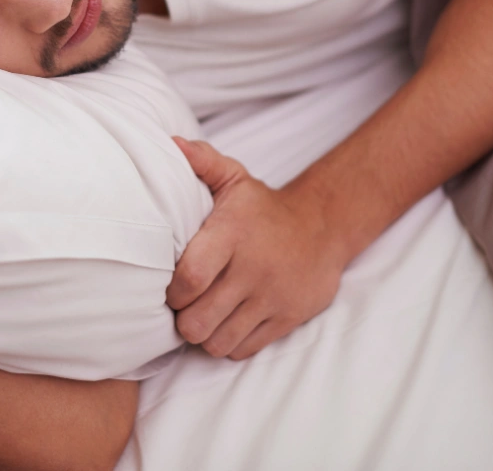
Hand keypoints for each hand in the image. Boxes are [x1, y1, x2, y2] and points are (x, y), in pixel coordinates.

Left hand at [167, 137, 347, 359]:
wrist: (322, 227)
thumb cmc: (263, 208)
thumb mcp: (235, 178)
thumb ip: (202, 161)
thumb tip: (171, 144)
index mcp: (233, 234)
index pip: (190, 277)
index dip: (171, 291)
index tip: (170, 286)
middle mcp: (253, 269)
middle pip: (198, 320)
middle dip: (182, 319)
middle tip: (183, 307)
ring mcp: (272, 297)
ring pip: (218, 340)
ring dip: (204, 334)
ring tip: (203, 315)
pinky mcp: (287, 318)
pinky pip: (243, 349)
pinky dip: (228, 342)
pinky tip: (227, 322)